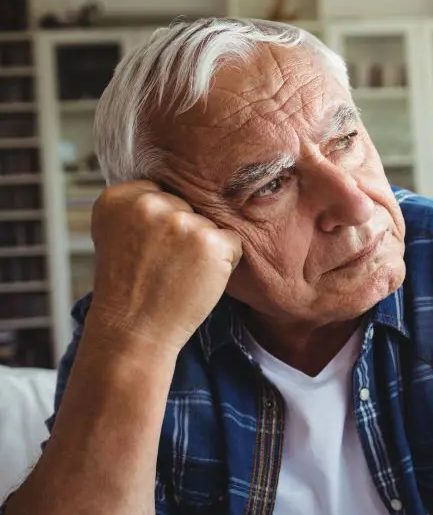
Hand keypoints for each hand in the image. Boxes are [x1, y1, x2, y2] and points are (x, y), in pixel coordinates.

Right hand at [86, 180, 241, 352]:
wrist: (133, 330)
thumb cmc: (130, 287)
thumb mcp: (118, 234)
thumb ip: (139, 206)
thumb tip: (181, 184)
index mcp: (119, 196)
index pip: (163, 193)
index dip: (163, 225)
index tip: (148, 250)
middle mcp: (148, 203)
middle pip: (189, 207)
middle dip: (184, 234)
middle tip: (163, 265)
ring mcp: (181, 221)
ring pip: (211, 224)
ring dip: (204, 248)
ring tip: (178, 273)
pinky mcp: (210, 241)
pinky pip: (232, 242)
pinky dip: (224, 263)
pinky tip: (197, 279)